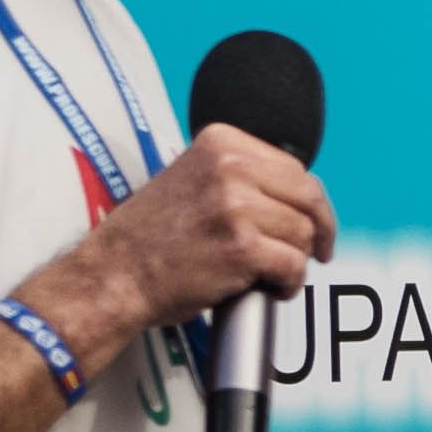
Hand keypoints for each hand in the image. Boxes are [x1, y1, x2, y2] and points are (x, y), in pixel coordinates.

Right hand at [57, 122, 330, 344]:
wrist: (114, 275)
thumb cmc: (149, 238)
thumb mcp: (191, 179)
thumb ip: (237, 175)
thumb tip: (291, 192)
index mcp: (221, 143)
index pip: (293, 167)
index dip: (308, 200)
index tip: (312, 220)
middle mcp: (231, 166)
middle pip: (308, 196)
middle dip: (318, 228)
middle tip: (318, 251)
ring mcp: (237, 206)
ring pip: (303, 233)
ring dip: (295, 259)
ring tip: (271, 273)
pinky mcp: (242, 247)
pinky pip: (294, 265)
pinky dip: (289, 284)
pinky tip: (271, 288)